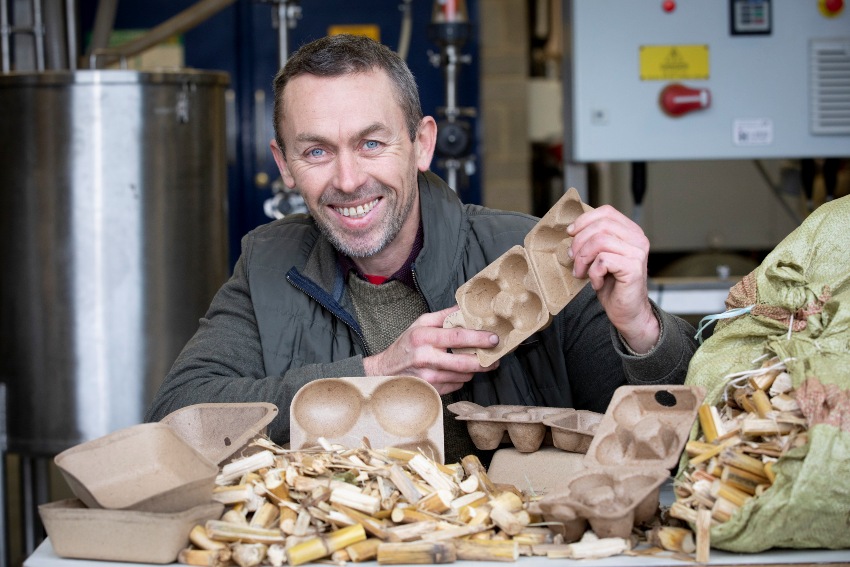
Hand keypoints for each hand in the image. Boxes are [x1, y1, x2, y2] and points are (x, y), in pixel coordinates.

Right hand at [363, 307, 499, 393]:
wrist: (386, 371)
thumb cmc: (406, 344)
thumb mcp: (420, 324)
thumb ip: (444, 316)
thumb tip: (465, 307)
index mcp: (423, 337)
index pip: (456, 337)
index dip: (478, 338)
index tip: (494, 338)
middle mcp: (425, 358)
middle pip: (464, 362)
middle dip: (485, 361)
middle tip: (497, 357)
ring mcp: (428, 378)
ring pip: (463, 376)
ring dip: (474, 370)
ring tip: (476, 362)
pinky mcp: (431, 390)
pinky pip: (456, 385)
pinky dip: (462, 378)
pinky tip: (458, 371)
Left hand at [567, 205, 659, 352]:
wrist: (628, 312)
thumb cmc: (612, 285)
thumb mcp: (600, 257)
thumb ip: (593, 241)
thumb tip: (571, 231)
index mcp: (631, 232)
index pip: (606, 212)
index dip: (584, 220)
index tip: (570, 234)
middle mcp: (638, 239)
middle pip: (600, 226)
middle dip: (579, 242)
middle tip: (573, 259)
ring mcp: (637, 253)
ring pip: (599, 241)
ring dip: (583, 259)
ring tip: (581, 273)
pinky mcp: (633, 268)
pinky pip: (603, 261)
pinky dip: (593, 273)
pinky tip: (596, 283)